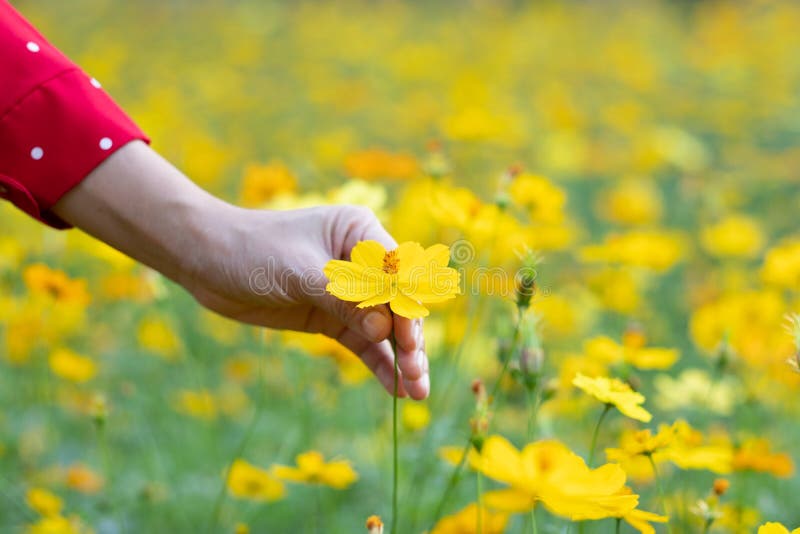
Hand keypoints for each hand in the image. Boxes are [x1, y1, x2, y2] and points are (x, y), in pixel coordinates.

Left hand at [52, 141, 428, 398]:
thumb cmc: (251, 250)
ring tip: (415, 392)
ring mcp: (347, 293)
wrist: (205, 261)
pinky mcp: (331, 317)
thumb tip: (384, 330)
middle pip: (396, 305)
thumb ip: (342, 299)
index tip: (408, 341)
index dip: (407, 308)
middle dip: (409, 340)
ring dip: (400, 359)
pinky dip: (378, 364)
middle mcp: (361, 263)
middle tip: (416, 376)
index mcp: (359, 234)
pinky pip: (362, 343)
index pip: (397, 273)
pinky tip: (395, 389)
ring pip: (384, 329)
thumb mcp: (297, 271)